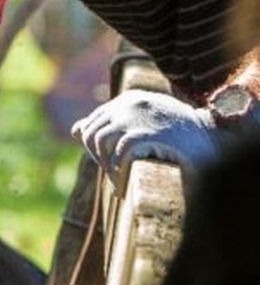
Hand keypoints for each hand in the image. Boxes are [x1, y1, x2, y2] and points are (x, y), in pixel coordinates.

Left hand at [73, 90, 222, 179]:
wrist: (210, 141)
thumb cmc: (176, 135)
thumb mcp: (143, 123)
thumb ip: (111, 123)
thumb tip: (75, 129)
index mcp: (127, 100)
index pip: (92, 123)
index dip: (94, 147)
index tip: (108, 162)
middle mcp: (129, 104)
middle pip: (91, 133)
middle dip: (96, 157)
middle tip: (112, 173)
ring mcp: (137, 117)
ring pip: (99, 141)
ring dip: (105, 165)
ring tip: (118, 179)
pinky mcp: (146, 134)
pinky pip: (118, 155)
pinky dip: (119, 173)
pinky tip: (126, 184)